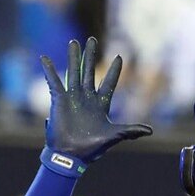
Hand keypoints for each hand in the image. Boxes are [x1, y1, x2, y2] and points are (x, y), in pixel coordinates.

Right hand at [40, 36, 151, 174]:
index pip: (109, 83)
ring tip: (74, 42)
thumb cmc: (92, 148)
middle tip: (92, 40)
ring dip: (74, 57)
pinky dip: (49, 70)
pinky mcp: (59, 100)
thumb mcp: (113, 136)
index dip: (115, 71)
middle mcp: (86, 98)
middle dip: (91, 56)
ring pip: (74, 72)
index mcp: (100, 105)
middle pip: (90, 71)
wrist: (72, 155)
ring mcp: (73, 98)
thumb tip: (150, 131)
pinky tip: (45, 59)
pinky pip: (54, 81)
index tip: (120, 57)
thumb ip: (130, 131)